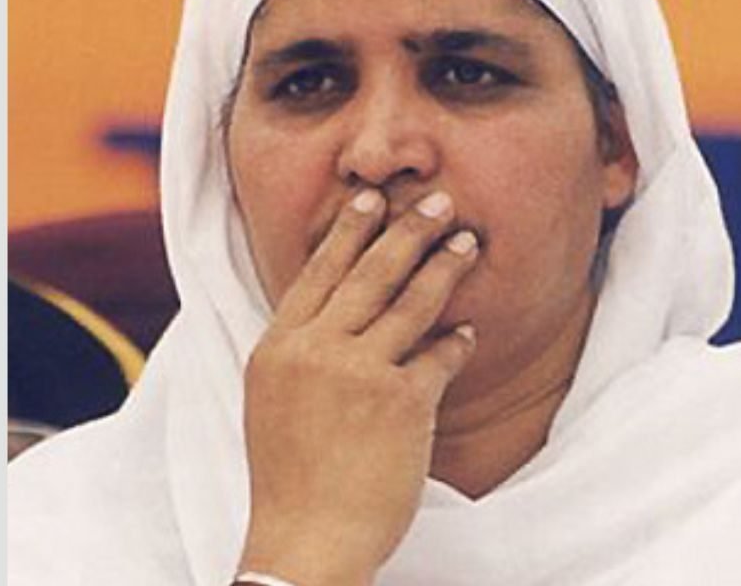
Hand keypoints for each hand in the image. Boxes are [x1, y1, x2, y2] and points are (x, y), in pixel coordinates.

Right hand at [237, 189, 478, 585]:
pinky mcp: (402, 403)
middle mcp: (316, 351)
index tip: (371, 198)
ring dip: (444, 267)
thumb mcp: (272, 399)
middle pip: (369, 273)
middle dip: (407, 230)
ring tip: (468, 242)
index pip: (318, 272)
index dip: (349, 231)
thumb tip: (335, 310)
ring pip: (411, 303)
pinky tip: (468, 330)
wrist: (305, 542)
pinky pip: (439, 355)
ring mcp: (359, 373)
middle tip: (438, 201)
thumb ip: (300, 350)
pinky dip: (455, 341)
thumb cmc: (289, 476)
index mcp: (278, 346)